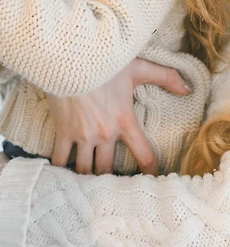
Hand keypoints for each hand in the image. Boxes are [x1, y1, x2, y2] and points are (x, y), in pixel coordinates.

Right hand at [48, 58, 191, 174]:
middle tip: (110, 186)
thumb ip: (165, 77)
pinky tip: (59, 174)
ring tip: (86, 183)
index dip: (150, 171)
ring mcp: (82, 135)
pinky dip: (59, 168)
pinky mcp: (63, 132)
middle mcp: (104, 134)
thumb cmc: (103, 64)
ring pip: (85, 168)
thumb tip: (188, 88)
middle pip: (108, 168)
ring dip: (86, 177)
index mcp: (125, 122)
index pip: (144, 155)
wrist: (70, 60)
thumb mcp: (138, 67)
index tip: (151, 180)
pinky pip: (60, 157)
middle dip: (109, 179)